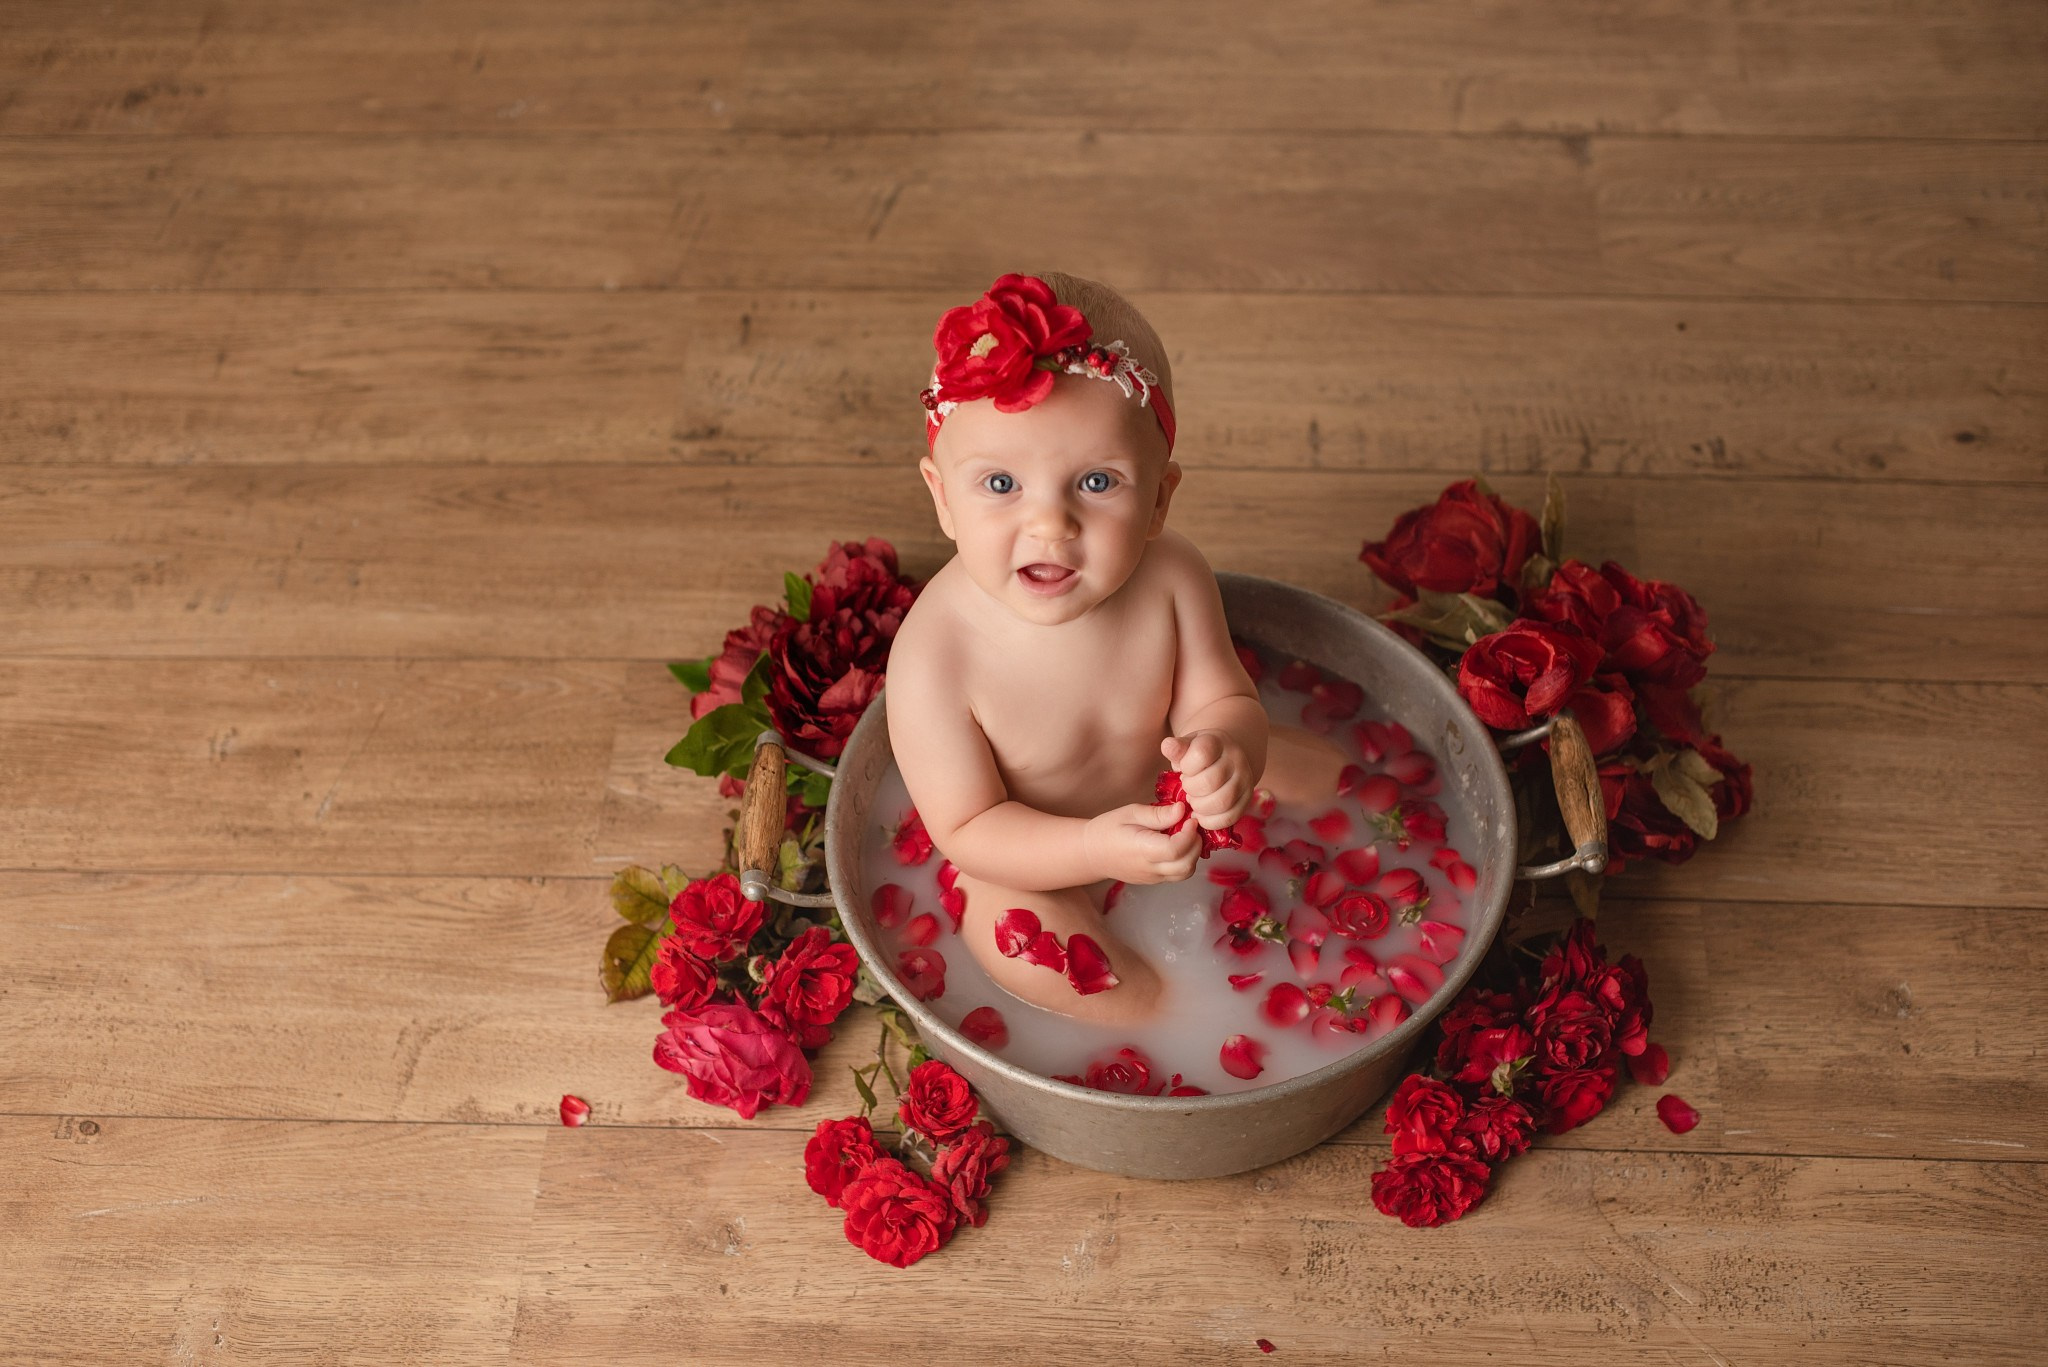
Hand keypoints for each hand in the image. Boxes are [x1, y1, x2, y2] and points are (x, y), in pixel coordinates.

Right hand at [1083, 801, 1202, 884]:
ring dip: (1192, 854)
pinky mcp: (1154, 881)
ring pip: (1185, 873)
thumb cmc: (1108, 829)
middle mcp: (1149, 868)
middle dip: (1196, 845)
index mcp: (1142, 850)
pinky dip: (1185, 860)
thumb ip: (1158, 814)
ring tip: (1185, 835)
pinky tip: (1178, 845)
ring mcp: (1152, 878)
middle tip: (1191, 826)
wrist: (1091, 853)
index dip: (1189, 834)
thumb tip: (1182, 810)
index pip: (1176, 849)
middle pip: (1186, 866)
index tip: (1190, 819)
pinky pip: (1177, 875)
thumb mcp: (1130, 813)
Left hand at [1161, 730, 1253, 830]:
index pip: (1202, 754)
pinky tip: (1201, 814)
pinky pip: (1230, 817)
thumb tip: (1167, 746)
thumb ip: (1177, 749)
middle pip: (1210, 782)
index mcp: (1217, 742)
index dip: (1187, 767)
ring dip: (1200, 807)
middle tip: (1187, 788)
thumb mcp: (1187, 747)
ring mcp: (1244, 780)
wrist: (1225, 758)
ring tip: (1194, 801)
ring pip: (1222, 802)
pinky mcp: (1247, 799)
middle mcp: (1236, 759)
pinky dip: (1210, 821)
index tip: (1185, 769)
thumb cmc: (1199, 755)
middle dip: (1191, 790)